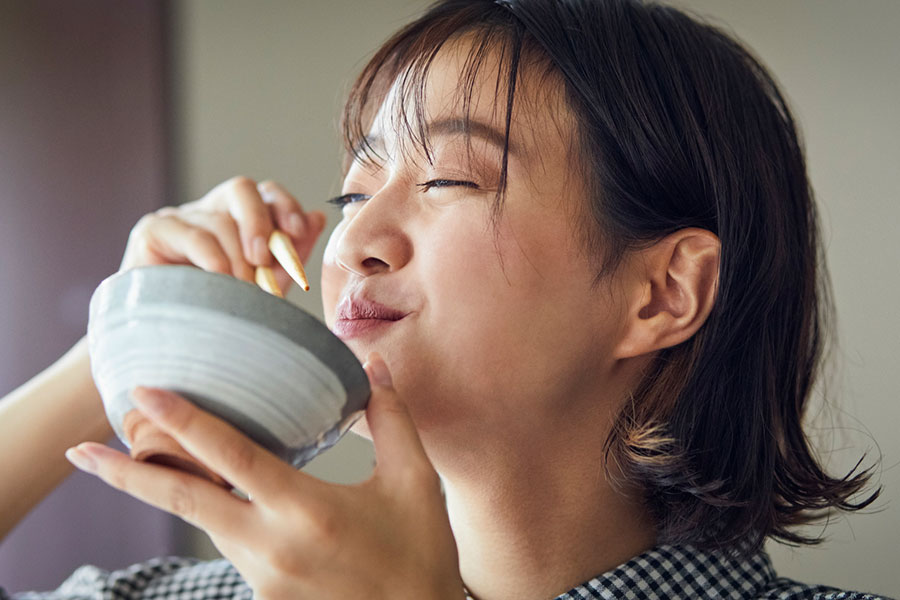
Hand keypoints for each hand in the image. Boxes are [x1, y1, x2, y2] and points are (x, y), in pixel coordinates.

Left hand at [65, 355, 464, 599]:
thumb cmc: (420, 552)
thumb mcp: (415, 481)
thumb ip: (390, 418)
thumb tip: (374, 364)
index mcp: (308, 509)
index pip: (231, 457)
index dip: (185, 421)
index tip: (146, 392)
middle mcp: (273, 545)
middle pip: (186, 502)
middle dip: (128, 473)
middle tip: (83, 450)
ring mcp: (263, 578)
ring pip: (206, 523)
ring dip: (172, 490)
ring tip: (140, 458)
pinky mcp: (265, 598)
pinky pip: (230, 547)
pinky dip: (215, 518)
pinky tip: (214, 498)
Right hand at [120, 176, 325, 291]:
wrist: (170, 343)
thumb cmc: (222, 311)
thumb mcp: (266, 284)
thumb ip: (291, 253)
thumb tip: (317, 217)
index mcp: (240, 219)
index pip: (267, 193)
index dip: (286, 206)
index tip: (299, 231)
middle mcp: (211, 210)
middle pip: (241, 189)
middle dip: (259, 221)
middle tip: (263, 259)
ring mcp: (180, 217)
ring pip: (218, 219)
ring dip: (236, 256)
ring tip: (242, 287)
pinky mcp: (152, 231)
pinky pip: (191, 234)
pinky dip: (212, 258)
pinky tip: (221, 279)